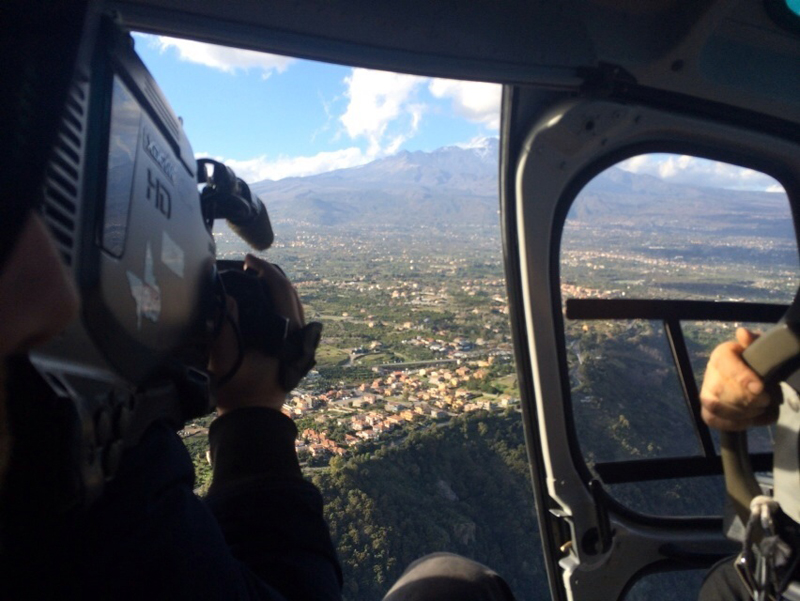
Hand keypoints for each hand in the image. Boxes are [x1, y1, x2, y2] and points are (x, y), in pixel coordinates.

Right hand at [208, 254, 304, 414]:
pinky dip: (278, 301)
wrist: (254, 416)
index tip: (247, 260)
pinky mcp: (294, 347)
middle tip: (250, 265)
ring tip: (255, 277)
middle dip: (272, 274)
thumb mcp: (225, 355)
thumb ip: (226, 324)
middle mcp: (298, 333)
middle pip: (291, 292)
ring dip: (276, 287)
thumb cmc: (239, 388)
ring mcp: (299, 341)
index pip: (281, 289)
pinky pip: (291, 315)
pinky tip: (262, 299)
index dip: (264, 270)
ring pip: (293, 303)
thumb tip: (228, 297)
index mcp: (287, 332)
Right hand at [699, 327, 778, 430]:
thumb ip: (754, 341)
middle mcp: (709, 374)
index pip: (725, 366)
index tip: (760, 388)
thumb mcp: (759, 349)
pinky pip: (712, 420)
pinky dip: (732, 424)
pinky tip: (749, 420)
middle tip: (766, 400)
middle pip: (719, 390)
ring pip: (715, 406)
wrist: (750, 378)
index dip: (742, 378)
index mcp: (721, 356)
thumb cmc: (757, 363)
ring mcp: (706, 394)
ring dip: (742, 412)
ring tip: (760, 409)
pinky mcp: (707, 411)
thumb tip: (743, 333)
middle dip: (747, 399)